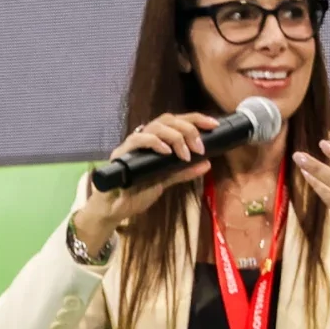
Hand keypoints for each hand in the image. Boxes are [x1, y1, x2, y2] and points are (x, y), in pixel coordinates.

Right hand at [73, 113, 217, 248]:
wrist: (115, 209)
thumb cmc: (137, 192)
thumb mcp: (165, 180)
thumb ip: (183, 171)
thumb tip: (207, 163)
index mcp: (156, 140)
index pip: (177, 121)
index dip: (196, 119)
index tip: (213, 125)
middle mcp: (144, 137)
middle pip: (168, 119)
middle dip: (188, 129)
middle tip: (199, 147)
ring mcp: (132, 144)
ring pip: (155, 126)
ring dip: (175, 136)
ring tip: (185, 153)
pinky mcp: (122, 154)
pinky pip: (138, 140)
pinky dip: (154, 142)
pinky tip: (167, 152)